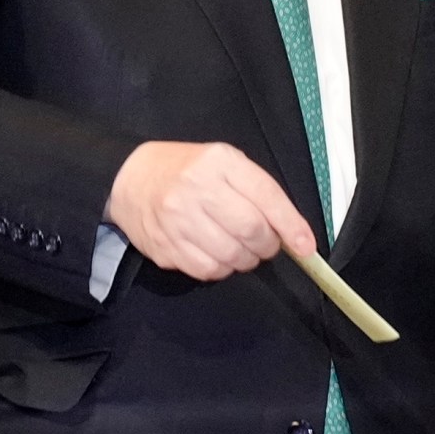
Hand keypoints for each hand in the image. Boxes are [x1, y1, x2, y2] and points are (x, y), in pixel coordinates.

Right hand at [106, 141, 315, 281]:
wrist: (128, 179)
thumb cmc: (185, 170)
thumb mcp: (223, 163)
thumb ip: (257, 191)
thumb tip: (292, 233)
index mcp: (218, 162)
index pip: (265, 196)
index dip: (290, 225)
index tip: (306, 247)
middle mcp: (197, 189)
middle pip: (251, 230)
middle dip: (267, 244)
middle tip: (264, 242)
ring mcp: (178, 220)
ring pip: (232, 256)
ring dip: (246, 259)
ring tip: (240, 247)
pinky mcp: (166, 247)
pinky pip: (208, 271)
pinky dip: (222, 268)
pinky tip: (217, 253)